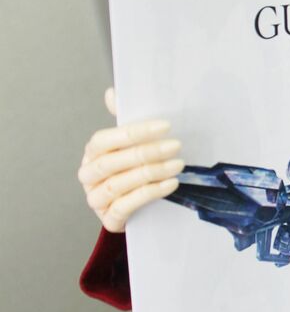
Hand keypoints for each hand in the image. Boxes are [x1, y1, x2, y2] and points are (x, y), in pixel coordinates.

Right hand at [77, 88, 183, 232]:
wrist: (135, 208)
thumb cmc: (132, 169)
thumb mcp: (129, 145)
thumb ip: (123, 121)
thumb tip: (112, 92)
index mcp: (91, 153)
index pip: (105, 140)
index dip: (134, 132)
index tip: (165, 125)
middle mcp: (88, 176)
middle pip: (112, 163)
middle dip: (146, 153)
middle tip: (176, 146)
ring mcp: (96, 199)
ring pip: (119, 185)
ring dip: (151, 173)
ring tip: (177, 165)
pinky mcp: (109, 219)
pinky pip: (126, 206)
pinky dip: (149, 194)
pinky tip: (170, 184)